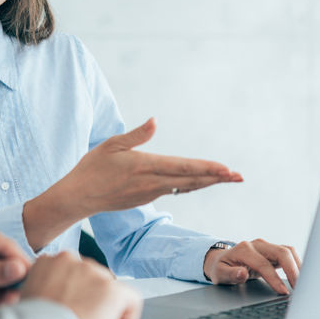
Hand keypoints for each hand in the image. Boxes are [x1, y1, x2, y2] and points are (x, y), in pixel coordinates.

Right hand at [20, 252, 141, 318]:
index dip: (78, 295)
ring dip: (108, 313)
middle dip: (94, 303)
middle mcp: (71, 260)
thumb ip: (45, 293)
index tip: (75, 313)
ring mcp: (92, 273)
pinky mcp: (111, 289)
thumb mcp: (29, 299)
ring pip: (111, 291)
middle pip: (93, 280)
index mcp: (49, 261)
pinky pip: (131, 300)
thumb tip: (58, 304)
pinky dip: (129, 318)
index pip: (72, 274)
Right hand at [25, 119, 242, 249]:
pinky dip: (191, 185)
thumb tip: (155, 121)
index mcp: (144, 166)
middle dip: (217, 177)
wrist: (79, 198)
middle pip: (191, 180)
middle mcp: (152, 182)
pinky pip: (175, 189)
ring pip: (185, 186)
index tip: (227, 169)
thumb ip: (135, 135)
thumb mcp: (110, 145)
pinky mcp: (146, 197)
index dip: (207, 168)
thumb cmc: (91, 168)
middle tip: (240, 176)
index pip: (183, 168)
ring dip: (208, 182)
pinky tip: (201, 181)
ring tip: (228, 178)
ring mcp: (150, 193)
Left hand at [203, 239, 301, 294]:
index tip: (283, 292)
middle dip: (293, 270)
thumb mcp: (219, 274)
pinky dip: (297, 264)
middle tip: (300, 289)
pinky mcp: (273, 251)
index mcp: (243, 250)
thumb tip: (242, 273)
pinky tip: (300, 278)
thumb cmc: (221, 268)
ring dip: (298, 266)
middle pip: (281, 252)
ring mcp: (266, 246)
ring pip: (288, 251)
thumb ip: (230, 274)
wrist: (222, 260)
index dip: (275, 279)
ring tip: (303, 284)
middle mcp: (257, 245)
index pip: (263, 264)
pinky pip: (289, 254)